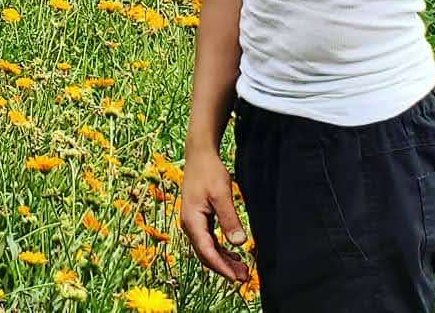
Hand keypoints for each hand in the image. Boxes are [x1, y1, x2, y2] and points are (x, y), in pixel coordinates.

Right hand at [179, 147, 251, 282]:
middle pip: (205, 254)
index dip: (222, 267)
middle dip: (224, 268)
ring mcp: (193, 222)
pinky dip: (221, 250)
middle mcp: (189, 224)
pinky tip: (234, 255)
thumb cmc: (209, 172)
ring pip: (207, 249)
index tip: (237, 278)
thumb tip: (239, 244)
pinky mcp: (199, 219)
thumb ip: (230, 219)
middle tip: (244, 278)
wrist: (199, 155)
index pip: (206, 251)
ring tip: (243, 269)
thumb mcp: (222, 195)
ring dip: (224, 260)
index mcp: (192, 220)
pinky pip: (209, 240)